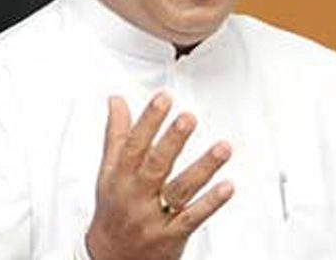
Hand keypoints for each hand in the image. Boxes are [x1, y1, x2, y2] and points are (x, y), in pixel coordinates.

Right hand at [85, 92, 233, 259]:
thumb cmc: (113, 209)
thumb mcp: (108, 172)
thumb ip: (117, 134)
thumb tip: (117, 101)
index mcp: (120, 176)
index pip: (134, 145)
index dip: (148, 121)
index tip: (163, 98)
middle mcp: (136, 195)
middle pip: (156, 165)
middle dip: (173, 141)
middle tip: (189, 118)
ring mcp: (154, 217)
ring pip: (180, 190)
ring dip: (203, 168)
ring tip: (223, 148)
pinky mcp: (171, 236)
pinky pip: (193, 218)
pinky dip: (210, 202)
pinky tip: (227, 187)